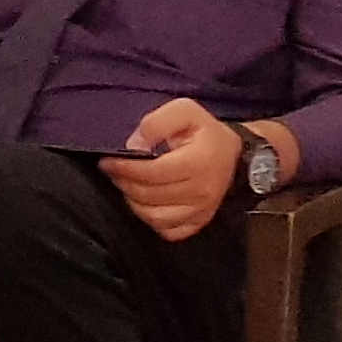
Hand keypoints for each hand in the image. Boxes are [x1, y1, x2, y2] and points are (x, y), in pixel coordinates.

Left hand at [106, 98, 243, 240]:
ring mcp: (201, 211)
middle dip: (124, 182)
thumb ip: (157, 123)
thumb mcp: (185, 111)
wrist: (234, 155)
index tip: (107, 161)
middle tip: (113, 170)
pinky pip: (167, 230)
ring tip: (127, 184)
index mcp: (198, 163)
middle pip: (149, 195)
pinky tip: (144, 202)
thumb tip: (134, 146)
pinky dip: (150, 219)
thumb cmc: (205, 132)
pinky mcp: (198, 223)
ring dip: (133, 201)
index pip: (151, 172)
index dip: (124, 168)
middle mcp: (202, 192)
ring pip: (154, 217)